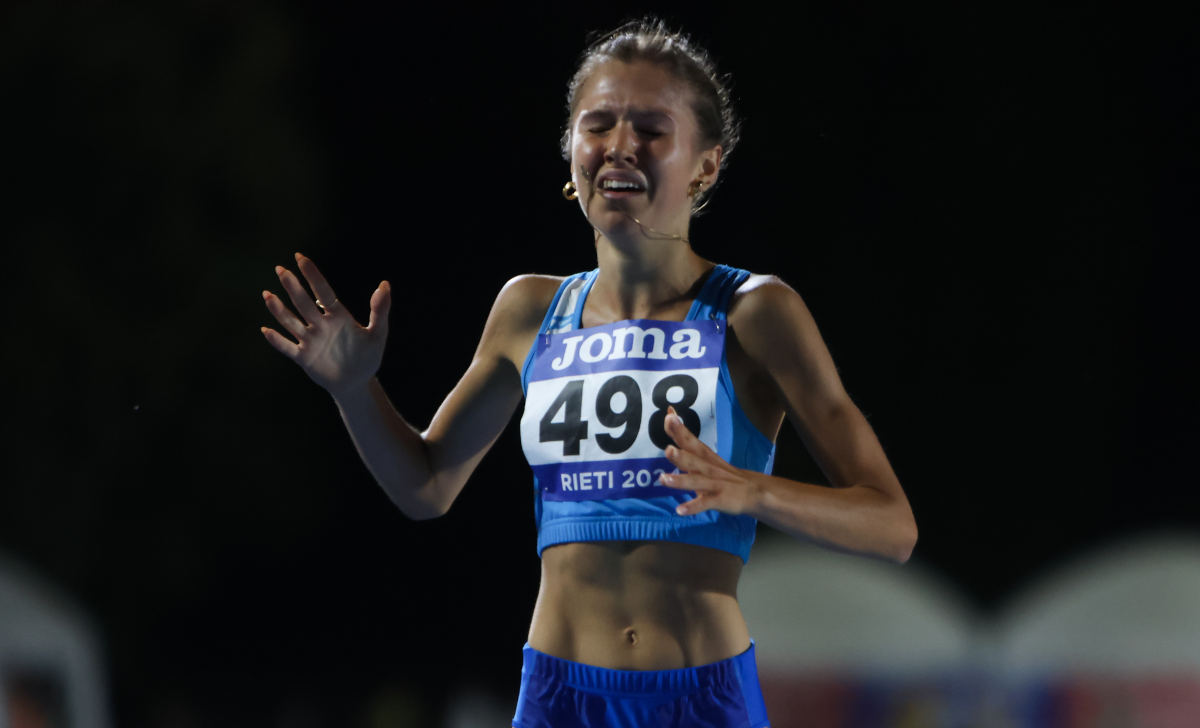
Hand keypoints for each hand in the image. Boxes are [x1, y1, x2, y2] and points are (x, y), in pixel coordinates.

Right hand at [261, 253, 389, 398]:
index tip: (300, 257)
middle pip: (304, 303)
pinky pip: (287, 348)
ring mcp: (311, 341)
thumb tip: (385, 284)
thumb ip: (380, 310)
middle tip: (280, 269)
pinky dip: (277, 340)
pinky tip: (266, 330)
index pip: (323, 291)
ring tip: (267, 295)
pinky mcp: (304, 358)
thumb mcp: (378, 333)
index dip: (312, 275)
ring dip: (279, 310)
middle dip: (293, 287)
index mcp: (338, 316)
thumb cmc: (368, 356)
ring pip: (291, 322)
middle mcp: (321, 325)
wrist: (357, 382)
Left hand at [659, 406, 763, 516]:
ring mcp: (716, 484)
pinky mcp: (720, 500)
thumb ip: (686, 445)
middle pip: (694, 459)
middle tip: (668, 450)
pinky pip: (705, 504)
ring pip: (697, 481)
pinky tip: (680, 510)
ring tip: (664, 479)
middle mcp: (709, 468)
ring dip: (681, 480)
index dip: (680, 429)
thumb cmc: (723, 474)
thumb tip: (669, 426)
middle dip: (680, 455)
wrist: (755, 491)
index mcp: (705, 456)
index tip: (669, 415)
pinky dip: (693, 507)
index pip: (690, 440)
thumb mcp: (705, 459)